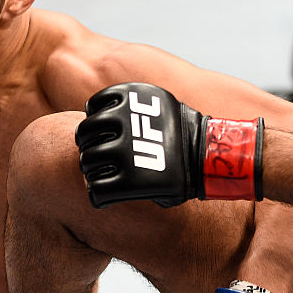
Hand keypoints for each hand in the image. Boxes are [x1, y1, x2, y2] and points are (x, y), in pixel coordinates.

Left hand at [75, 83, 263, 207]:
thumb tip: (103, 116)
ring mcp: (124, 152)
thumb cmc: (183, 136)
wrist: (208, 158)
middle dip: (87, 147)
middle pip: (84, 134)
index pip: (93, 107)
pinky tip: (105, 194)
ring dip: (90, 170)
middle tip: (97, 158)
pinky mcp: (128, 181)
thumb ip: (131, 112)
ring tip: (102, 176)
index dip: (95, 122)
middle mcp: (124, 121)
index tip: (103, 135)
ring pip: (86, 161)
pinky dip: (97, 194)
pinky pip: (96, 189)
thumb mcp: (159, 108)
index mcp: (131, 97)